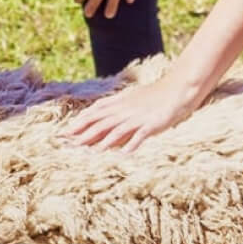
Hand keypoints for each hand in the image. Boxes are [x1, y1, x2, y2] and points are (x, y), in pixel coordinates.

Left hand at [63, 71, 203, 150]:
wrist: (177, 89)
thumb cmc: (153, 95)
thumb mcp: (131, 98)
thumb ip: (116, 107)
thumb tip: (101, 115)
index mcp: (119, 103)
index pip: (94, 112)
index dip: (79, 122)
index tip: (65, 131)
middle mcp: (125, 110)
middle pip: (100, 123)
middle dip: (83, 133)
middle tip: (67, 143)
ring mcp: (137, 118)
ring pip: (116, 130)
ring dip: (102, 142)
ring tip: (90, 153)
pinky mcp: (151, 125)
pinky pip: (139, 136)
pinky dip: (131, 144)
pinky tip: (123, 154)